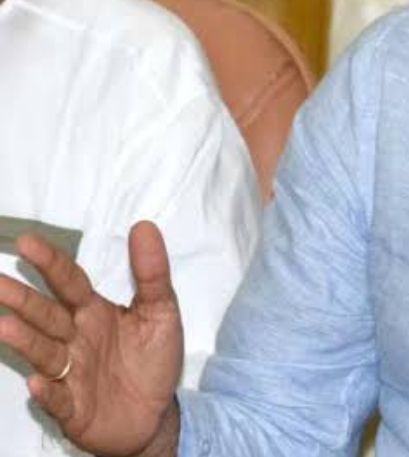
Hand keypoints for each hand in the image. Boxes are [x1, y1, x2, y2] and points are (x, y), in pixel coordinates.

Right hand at [0, 221, 182, 455]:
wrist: (156, 414)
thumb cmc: (152, 359)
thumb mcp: (161, 311)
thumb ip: (152, 272)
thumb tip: (144, 226)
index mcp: (94, 312)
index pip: (69, 282)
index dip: (50, 263)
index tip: (27, 241)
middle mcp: (75, 338)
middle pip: (46, 315)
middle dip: (23, 300)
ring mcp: (71, 373)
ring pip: (44, 353)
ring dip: (26, 341)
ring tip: (4, 326)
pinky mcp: (73, 407)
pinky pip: (58, 399)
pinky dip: (47, 392)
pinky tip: (36, 382)